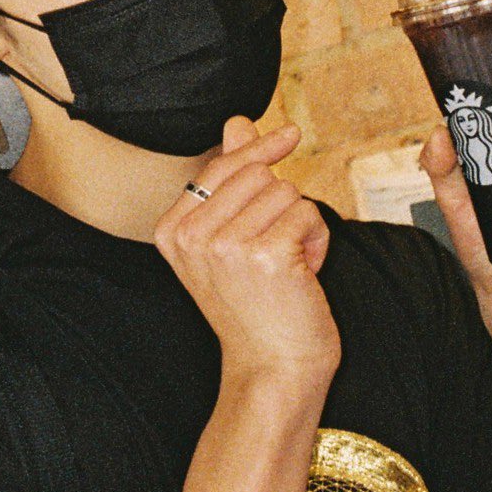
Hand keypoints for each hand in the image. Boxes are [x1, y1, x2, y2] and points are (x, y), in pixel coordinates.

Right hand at [154, 117, 338, 392]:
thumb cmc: (258, 307)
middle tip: (280, 248)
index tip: (290, 135)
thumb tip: (236, 123)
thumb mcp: (230, 241)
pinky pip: (307, 213)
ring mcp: (227, 245)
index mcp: (173, 231)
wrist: (274, 368)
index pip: (221, 167)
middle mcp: (193, 236)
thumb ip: (231, 179)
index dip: (259, 148)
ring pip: (286, 191)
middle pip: (257, 173)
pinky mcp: (266, 254)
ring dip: (301, 223)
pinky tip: (306, 271)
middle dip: (282, 203)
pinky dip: (318, 239)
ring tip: (291, 263)